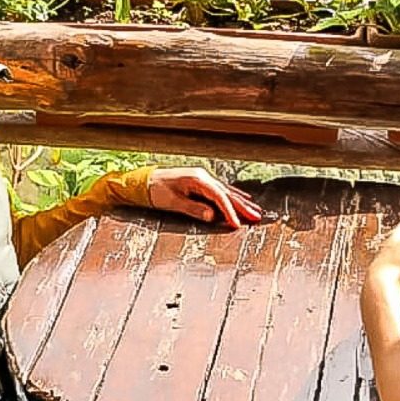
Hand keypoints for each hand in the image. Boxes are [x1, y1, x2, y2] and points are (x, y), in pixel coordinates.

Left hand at [146, 167, 265, 225]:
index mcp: (197, 180)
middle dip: (242, 206)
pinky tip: (241, 199)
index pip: (219, 197)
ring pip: (226, 191)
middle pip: (226, 193)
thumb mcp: (173, 202)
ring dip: (240, 202)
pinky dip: (232, 196)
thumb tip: (212, 216)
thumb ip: (194, 209)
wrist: (143, 181)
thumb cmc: (156, 191)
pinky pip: (220, 190)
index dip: (229, 211)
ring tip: (254, 210)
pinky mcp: (200, 182)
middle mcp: (202, 177)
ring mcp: (202, 178)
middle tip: (256, 217)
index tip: (237, 223)